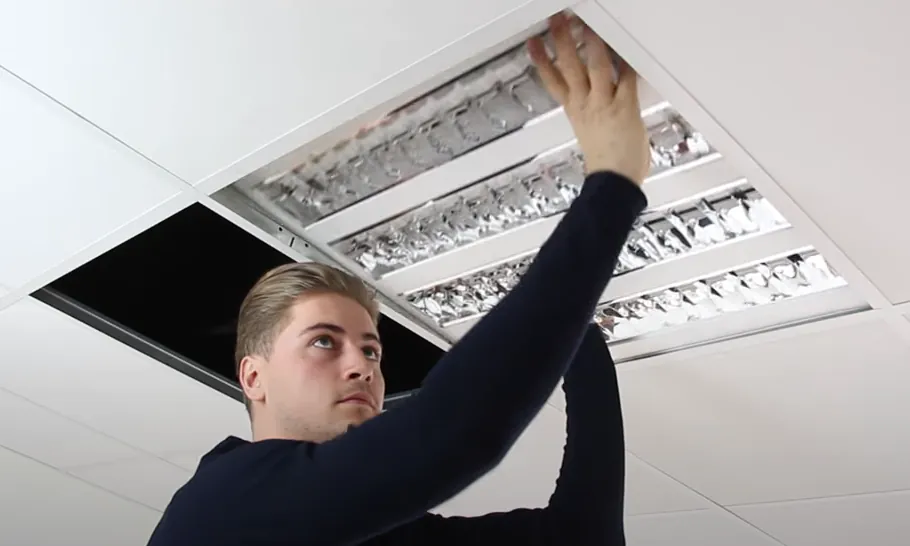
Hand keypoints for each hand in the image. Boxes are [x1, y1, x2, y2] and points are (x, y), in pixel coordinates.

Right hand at [528, 13, 649, 185]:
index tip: (534, 45)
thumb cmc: (607, 165)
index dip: (542, 62)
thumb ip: (594, 114)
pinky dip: (624, 62)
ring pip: (595, 66)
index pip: (554, 81)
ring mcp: (604, 104)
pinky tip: (622, 48)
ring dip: (589, 43)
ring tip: (582, 25)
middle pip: (569, 67)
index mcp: (576, 112)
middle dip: (561, 42)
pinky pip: (625, 77)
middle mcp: (586, 105)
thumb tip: (600, 102)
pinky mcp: (625, 106)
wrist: (613, 182)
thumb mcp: (591, 134)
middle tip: (554, 22)